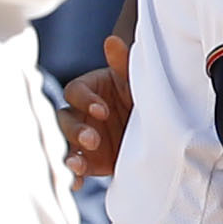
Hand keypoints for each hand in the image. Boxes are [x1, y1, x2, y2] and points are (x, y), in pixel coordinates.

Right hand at [59, 36, 134, 181]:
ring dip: (68, 154)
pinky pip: (74, 168)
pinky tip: (75, 183)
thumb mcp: (136, 83)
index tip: (103, 110)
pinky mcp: (87, 160)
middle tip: (94, 140)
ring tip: (78, 166)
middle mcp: (80, 114)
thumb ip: (123, 64)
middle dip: (75, 130)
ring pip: (64, 144)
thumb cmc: (143, 99)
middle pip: (64, 119)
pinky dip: (72, 176)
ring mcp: (80, 138)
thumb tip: (112, 40)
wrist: (158, 133)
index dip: (85, 100)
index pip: (75, 91)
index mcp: (89, 91)